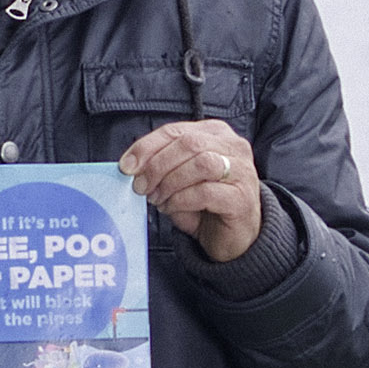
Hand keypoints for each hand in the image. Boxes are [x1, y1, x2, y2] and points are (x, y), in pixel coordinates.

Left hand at [119, 119, 263, 263]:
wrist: (233, 237)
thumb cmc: (205, 205)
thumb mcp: (178, 179)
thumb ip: (160, 166)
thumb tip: (131, 166)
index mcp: (215, 133)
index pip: (175, 130)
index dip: (147, 147)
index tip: (127, 166)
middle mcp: (233, 147)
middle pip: (188, 144)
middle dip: (157, 165)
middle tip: (141, 186)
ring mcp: (242, 171)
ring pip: (201, 164)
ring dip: (170, 182)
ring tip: (157, 198)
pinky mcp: (242, 198)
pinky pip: (206, 192)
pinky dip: (181, 199)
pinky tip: (171, 207)